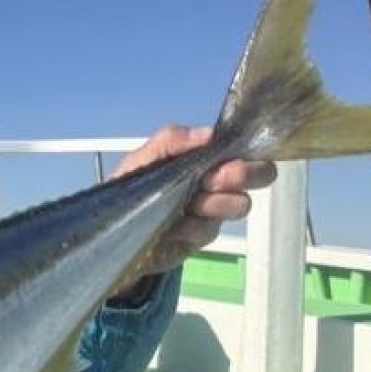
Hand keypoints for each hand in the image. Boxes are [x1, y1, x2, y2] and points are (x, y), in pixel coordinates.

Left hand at [111, 125, 276, 278]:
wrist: (110, 228)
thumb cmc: (130, 186)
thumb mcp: (144, 157)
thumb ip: (172, 140)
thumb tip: (209, 134)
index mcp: (208, 158)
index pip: (248, 150)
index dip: (247, 154)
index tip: (223, 160)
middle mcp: (218, 183)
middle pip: (260, 175)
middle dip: (241, 175)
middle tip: (211, 181)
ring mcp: (212, 212)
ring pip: (240, 204)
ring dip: (214, 203)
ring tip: (187, 206)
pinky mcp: (201, 237)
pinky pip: (210, 230)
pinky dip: (191, 227)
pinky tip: (171, 228)